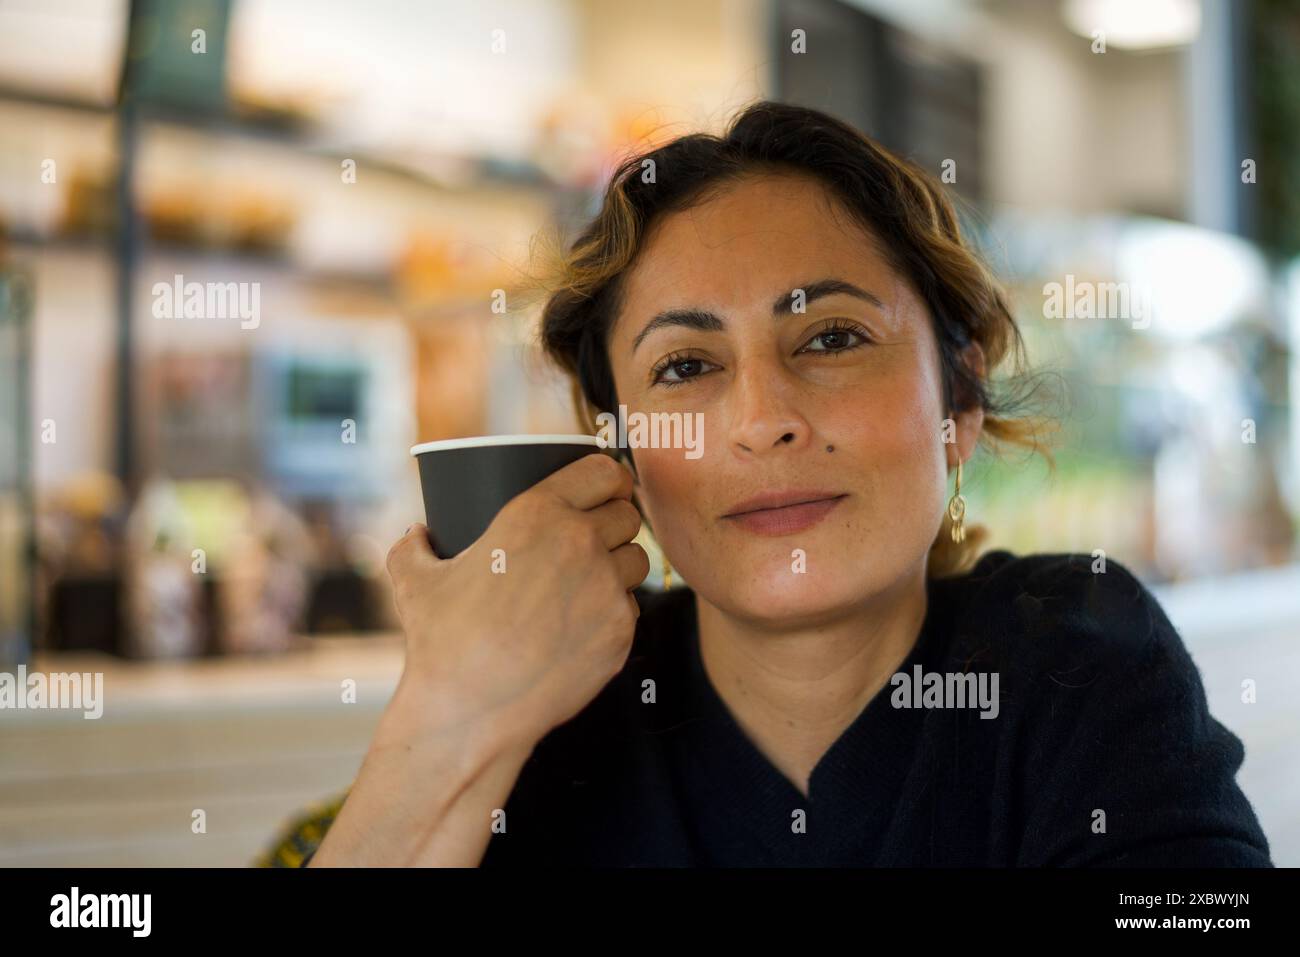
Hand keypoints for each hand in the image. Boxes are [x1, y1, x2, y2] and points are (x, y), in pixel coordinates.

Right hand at [385, 452, 649, 744]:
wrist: (470, 711)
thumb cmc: (441, 642)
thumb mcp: (413, 579)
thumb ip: (412, 545)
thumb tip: (416, 532)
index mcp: (537, 514)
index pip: (605, 471)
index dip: (611, 477)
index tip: (608, 487)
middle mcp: (580, 544)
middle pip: (627, 513)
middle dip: (616, 519)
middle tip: (598, 535)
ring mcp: (605, 589)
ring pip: (637, 559)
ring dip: (620, 563)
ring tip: (593, 579)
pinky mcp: (620, 632)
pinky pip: (631, 607)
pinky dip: (614, 610)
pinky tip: (586, 621)